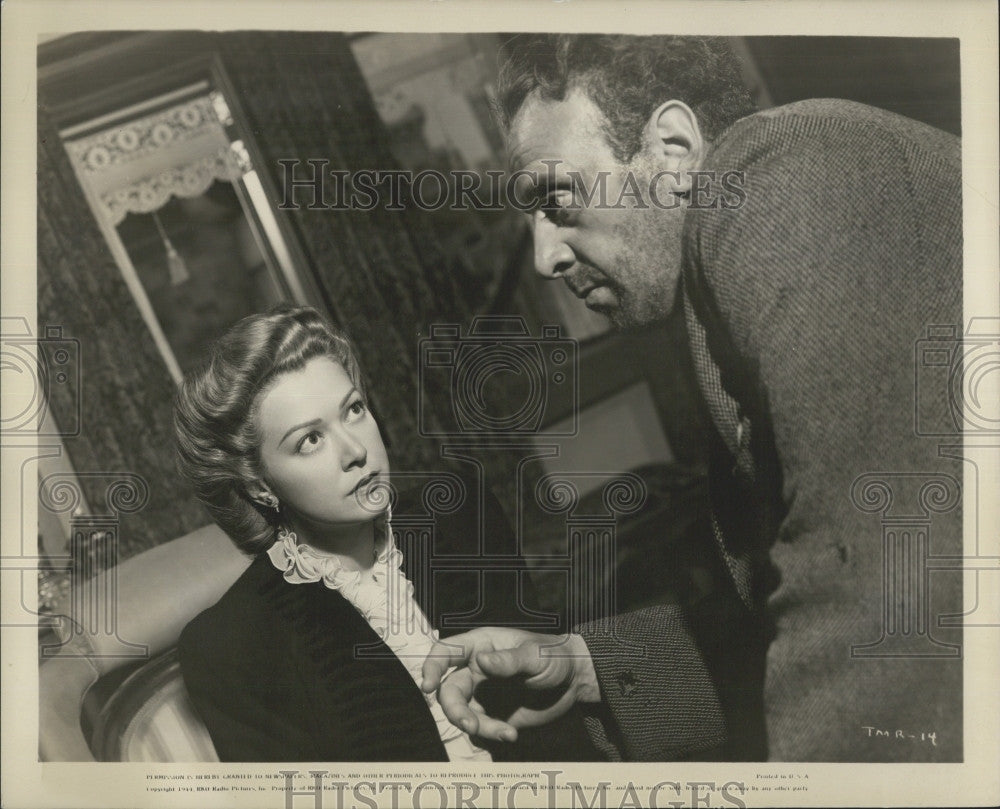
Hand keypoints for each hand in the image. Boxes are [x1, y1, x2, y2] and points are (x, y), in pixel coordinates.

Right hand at [420, 627, 599, 741]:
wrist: (573, 682)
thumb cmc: (554, 656)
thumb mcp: (535, 655)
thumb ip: (509, 660)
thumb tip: (482, 661)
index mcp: (481, 645)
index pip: (446, 651)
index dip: (431, 666)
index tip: (428, 685)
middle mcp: (475, 669)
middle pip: (448, 688)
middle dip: (454, 709)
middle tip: (470, 725)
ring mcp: (481, 693)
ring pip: (461, 712)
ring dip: (474, 725)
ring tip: (503, 732)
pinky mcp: (492, 714)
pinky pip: (479, 728)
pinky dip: (491, 734)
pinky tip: (511, 735)